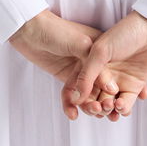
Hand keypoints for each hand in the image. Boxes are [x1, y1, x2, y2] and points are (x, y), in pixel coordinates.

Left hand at [8, 9, 146, 121]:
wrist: (29, 30)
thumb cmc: (55, 30)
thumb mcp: (78, 42)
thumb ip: (93, 61)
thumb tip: (109, 85)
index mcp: (100, 48)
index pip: (112, 72)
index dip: (116, 88)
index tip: (117, 101)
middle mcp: (92, 61)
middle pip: (102, 86)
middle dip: (104, 100)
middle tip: (103, 111)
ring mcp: (79, 70)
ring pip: (89, 94)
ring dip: (90, 106)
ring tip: (88, 113)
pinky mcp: (67, 78)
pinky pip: (73, 96)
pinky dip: (73, 106)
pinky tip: (72, 114)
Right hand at [63, 9, 146, 118]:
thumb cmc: (124, 34)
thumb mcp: (101, 51)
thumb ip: (87, 74)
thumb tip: (76, 98)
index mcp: (93, 64)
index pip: (83, 87)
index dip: (82, 98)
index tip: (82, 105)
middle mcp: (105, 74)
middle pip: (96, 98)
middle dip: (96, 107)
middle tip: (99, 108)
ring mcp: (120, 81)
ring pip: (110, 104)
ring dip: (109, 110)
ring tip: (111, 106)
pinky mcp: (135, 86)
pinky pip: (126, 103)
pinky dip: (123, 108)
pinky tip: (121, 105)